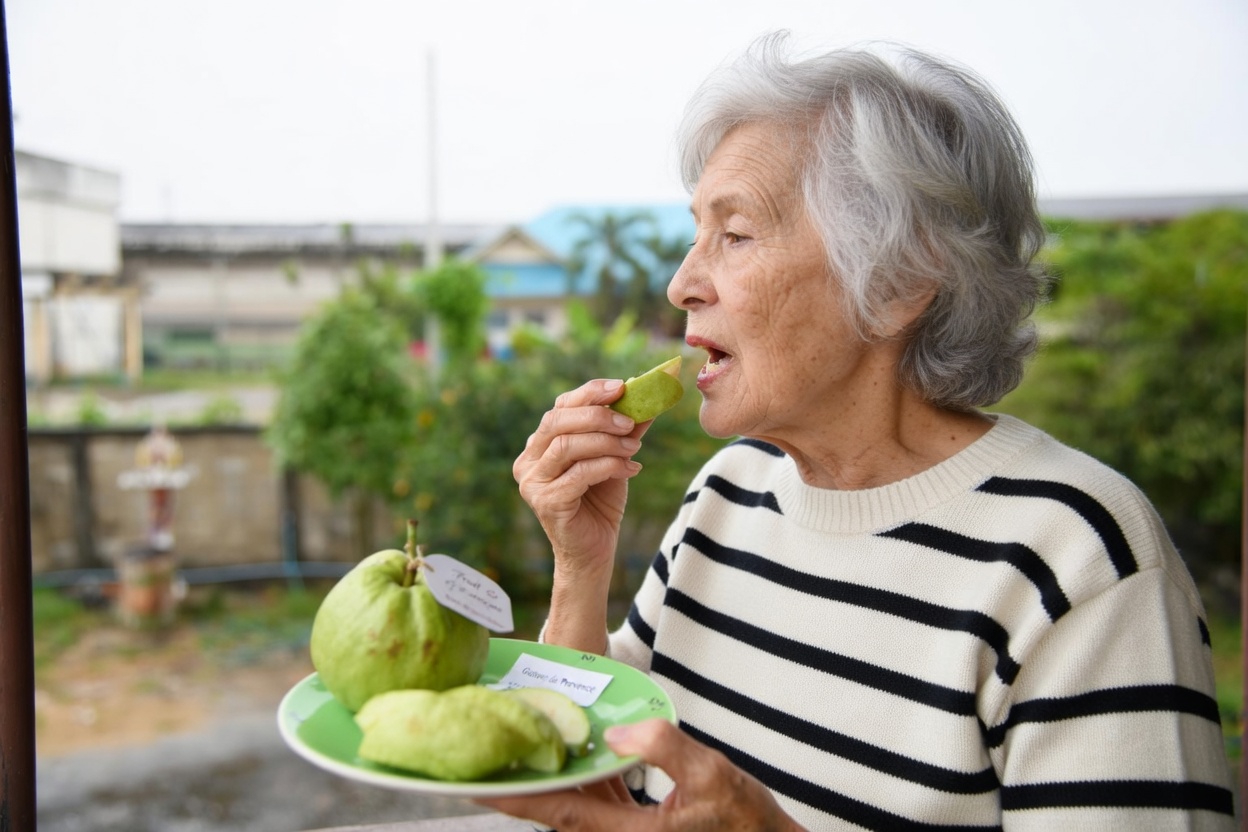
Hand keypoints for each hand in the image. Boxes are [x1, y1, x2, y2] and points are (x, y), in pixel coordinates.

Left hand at [478, 719, 803, 831]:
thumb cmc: (747, 821)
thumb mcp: (713, 776)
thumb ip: (666, 749)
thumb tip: (621, 732)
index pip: (559, 812)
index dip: (517, 797)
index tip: (479, 783)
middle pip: (556, 811)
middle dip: (521, 784)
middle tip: (487, 753)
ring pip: (574, 808)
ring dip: (548, 781)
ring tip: (522, 747)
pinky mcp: (638, 829)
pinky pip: (596, 806)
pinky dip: (580, 782)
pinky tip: (577, 755)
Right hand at [513, 379, 648, 581]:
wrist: (594, 550)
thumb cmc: (600, 502)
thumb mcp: (614, 458)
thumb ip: (623, 430)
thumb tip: (647, 398)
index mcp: (540, 444)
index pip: (560, 407)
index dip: (590, 393)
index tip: (622, 387)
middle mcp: (529, 460)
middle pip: (557, 421)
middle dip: (597, 416)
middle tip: (630, 422)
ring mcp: (533, 482)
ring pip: (567, 446)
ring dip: (606, 442)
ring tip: (634, 448)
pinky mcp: (545, 502)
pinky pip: (579, 474)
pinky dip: (609, 466)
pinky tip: (631, 469)